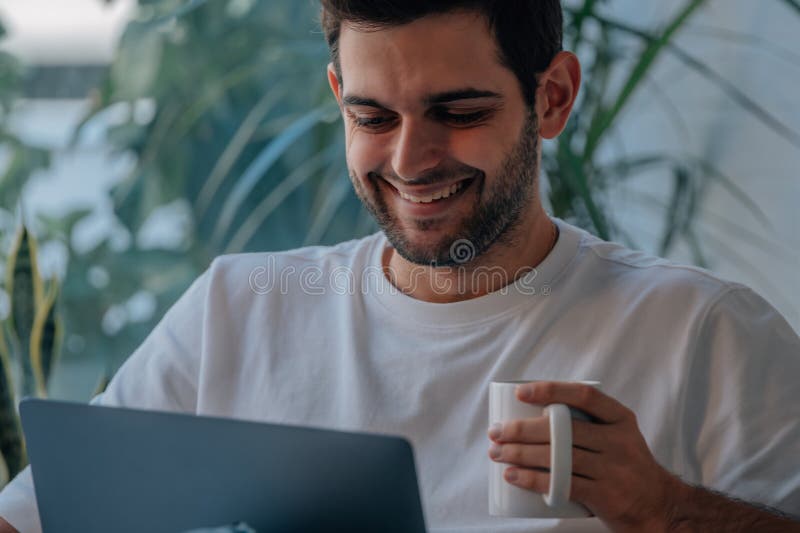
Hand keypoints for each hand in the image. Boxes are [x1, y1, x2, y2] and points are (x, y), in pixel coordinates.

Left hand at [487, 381, 684, 531]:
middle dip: (522, 429)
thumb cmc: (626, 466)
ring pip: (558, 457)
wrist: (660, 507)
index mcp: (621, 419)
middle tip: (496, 431)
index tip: (520, 393)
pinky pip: (562, 484)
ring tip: (497, 453)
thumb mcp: (619, 436)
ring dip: (520, 454)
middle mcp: (619, 441)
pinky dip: (532, 479)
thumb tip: (533, 411)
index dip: (550, 390)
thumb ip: (587, 422)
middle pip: (563, 429)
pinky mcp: (605, 495)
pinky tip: (513, 475)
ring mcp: (614, 469)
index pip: (584, 396)